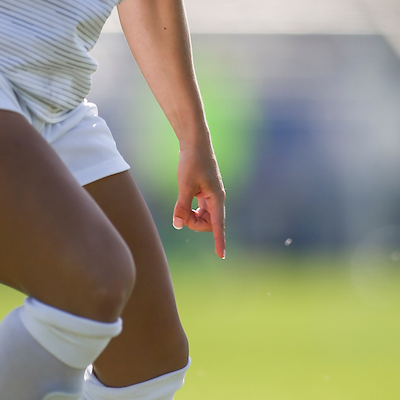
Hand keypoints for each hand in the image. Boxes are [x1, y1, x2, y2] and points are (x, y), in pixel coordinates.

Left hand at [172, 141, 225, 258]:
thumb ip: (182, 206)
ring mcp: (211, 195)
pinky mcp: (204, 191)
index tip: (221, 255)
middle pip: (208, 223)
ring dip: (192, 217)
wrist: (195, 143)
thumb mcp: (184, 185)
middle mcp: (217, 198)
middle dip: (194, 224)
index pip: (218, 225)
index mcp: (217, 198)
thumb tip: (178, 225)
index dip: (219, 241)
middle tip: (180, 214)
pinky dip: (191, 210)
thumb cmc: (192, 162)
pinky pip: (200, 209)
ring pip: (204, 216)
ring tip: (181, 207)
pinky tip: (184, 203)